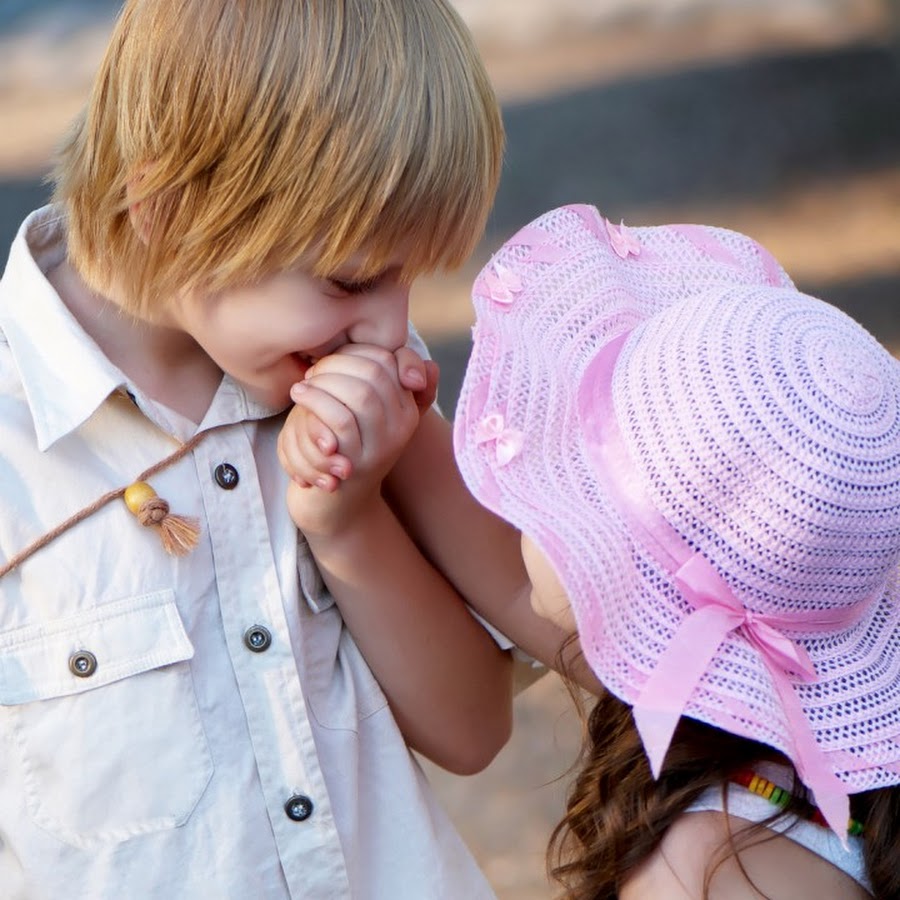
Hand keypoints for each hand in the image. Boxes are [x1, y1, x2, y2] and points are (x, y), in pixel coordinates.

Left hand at [284, 346, 438, 491]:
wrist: (335, 503)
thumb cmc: (345, 447)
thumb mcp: (368, 411)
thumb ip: (387, 381)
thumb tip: (430, 366)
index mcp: (408, 408)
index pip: (390, 359)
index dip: (355, 351)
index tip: (331, 361)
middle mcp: (402, 427)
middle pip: (375, 373)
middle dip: (336, 363)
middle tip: (312, 372)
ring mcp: (381, 446)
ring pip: (361, 394)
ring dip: (324, 381)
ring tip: (303, 386)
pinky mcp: (357, 463)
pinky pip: (340, 421)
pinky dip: (315, 401)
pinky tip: (298, 396)